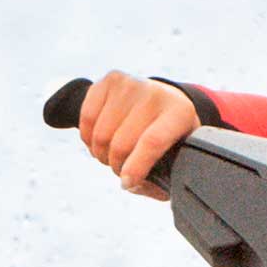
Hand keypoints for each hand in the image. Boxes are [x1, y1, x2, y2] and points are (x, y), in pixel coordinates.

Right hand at [74, 70, 200, 195]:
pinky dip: (88, 137)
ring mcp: (132, 84)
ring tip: (112, 155)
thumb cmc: (168, 136)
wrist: (162, 100)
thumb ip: (161, 178)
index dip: (135, 168)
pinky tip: (100, 139)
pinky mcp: (110, 80)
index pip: (152, 142)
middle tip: (122, 171)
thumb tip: (133, 185)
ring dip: (101, 154)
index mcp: (180, 114)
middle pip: (121, 143)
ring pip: (100, 135)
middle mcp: (156, 94)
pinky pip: (87, 119)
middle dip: (117, 166)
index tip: (127, 183)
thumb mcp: (176, 154)